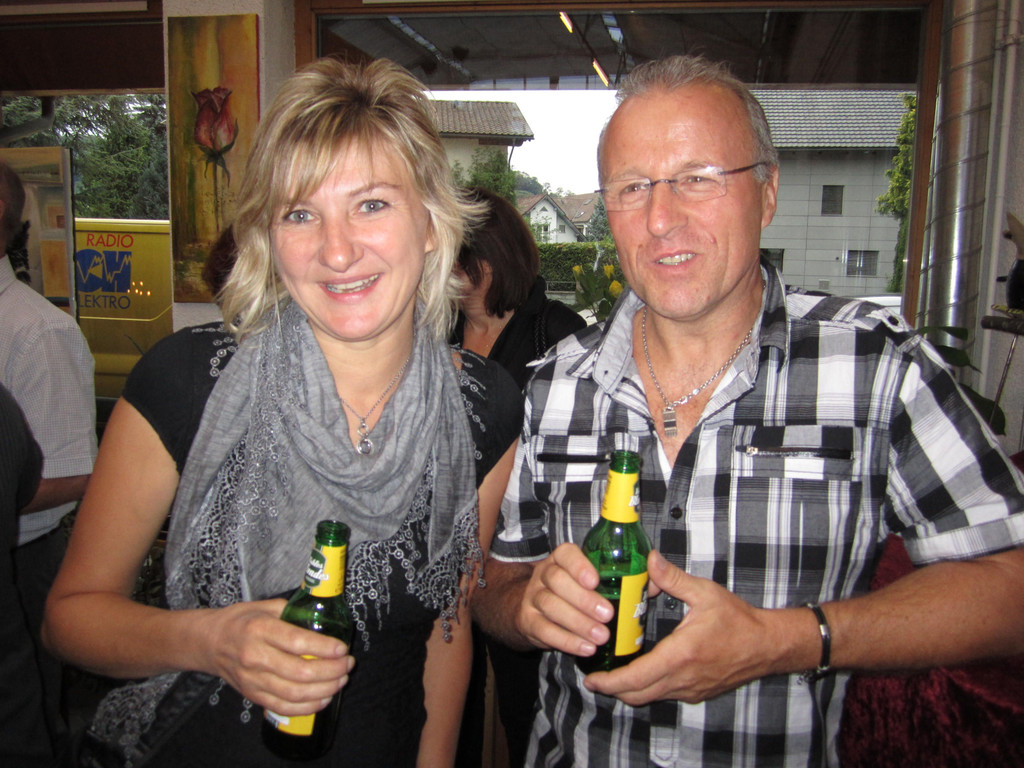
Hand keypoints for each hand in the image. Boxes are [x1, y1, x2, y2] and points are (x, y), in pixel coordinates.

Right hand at [201, 599, 354, 715]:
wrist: (209, 643)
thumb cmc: (241, 621)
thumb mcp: (266, 606)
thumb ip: (293, 612)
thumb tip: (325, 616)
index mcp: (260, 630)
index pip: (298, 642)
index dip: (325, 648)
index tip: (343, 648)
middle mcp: (255, 657)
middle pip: (300, 672)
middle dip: (331, 670)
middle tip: (348, 664)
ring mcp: (253, 680)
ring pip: (294, 693)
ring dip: (324, 689)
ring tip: (341, 680)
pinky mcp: (252, 695)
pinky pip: (283, 707)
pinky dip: (307, 706)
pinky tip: (324, 698)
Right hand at [515, 542, 614, 656]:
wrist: (536, 610)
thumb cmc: (577, 592)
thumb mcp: (594, 580)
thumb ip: (625, 578)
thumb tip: (654, 575)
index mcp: (561, 559)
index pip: (565, 554)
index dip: (579, 566)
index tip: (595, 581)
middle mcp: (544, 574)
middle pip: (557, 580)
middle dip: (583, 599)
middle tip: (608, 614)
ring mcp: (533, 597)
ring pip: (550, 605)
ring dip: (578, 623)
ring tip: (602, 636)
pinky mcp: (528, 621)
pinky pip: (544, 630)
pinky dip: (567, 641)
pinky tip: (587, 648)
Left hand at [583, 551, 784, 705]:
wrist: (768, 645)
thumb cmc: (738, 620)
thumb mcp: (704, 593)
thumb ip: (672, 578)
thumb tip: (650, 560)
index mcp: (680, 655)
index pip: (636, 678)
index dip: (610, 682)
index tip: (591, 678)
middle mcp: (683, 679)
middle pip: (637, 695)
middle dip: (612, 689)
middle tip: (594, 676)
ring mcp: (690, 689)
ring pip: (651, 697)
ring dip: (630, 689)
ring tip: (613, 673)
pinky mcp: (698, 693)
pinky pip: (665, 694)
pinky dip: (648, 688)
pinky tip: (643, 671)